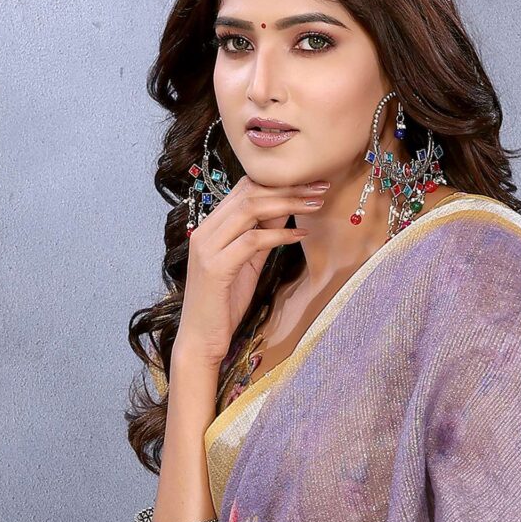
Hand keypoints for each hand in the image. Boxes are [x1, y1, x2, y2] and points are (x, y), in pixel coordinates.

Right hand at [174, 172, 329, 370]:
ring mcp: (208, 247)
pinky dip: (280, 235)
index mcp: (211, 226)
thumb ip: (261, 237)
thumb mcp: (247, 264)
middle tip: (320, 186)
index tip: (310, 181)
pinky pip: (252, 240)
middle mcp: (205, 230)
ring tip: (316, 204)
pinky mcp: (216, 267)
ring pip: (251, 209)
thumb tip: (285, 211)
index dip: (278, 181)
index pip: (244, 188)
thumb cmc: (223, 304)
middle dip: (289, 186)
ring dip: (288, 203)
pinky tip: (300, 236)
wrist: (200, 340)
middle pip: (249, 192)